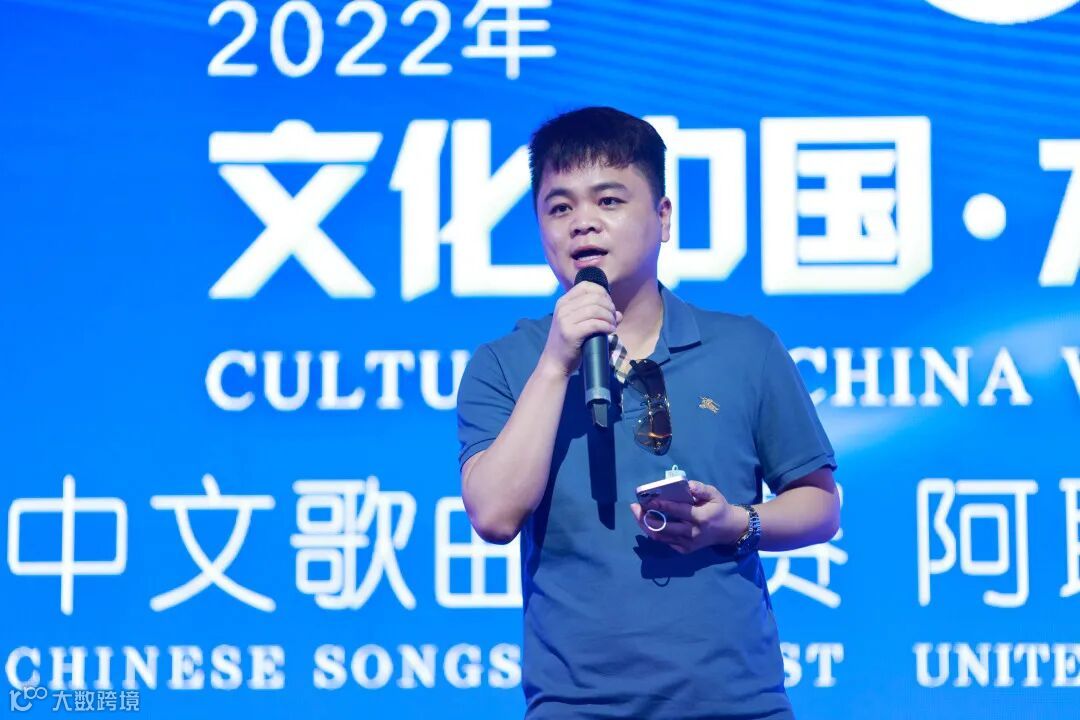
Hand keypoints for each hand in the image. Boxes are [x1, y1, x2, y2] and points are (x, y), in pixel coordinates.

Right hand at [538, 281, 621, 376]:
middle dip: (609, 306)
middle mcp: (562, 308)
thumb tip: (618, 314)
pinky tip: (610, 331)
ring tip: (612, 325)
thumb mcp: (579, 324)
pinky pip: (594, 324)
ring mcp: (564, 320)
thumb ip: (597, 315)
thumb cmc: (569, 343)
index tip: (608, 305)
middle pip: (594, 298)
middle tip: (613, 318)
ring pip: (596, 310)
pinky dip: (606, 326)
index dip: (602, 292)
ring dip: (609, 317)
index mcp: (563, 302)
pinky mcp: (570, 333)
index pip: (586, 286)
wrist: (555, 363)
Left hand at [629, 481, 748, 553]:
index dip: (663, 505)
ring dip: (646, 526)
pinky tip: (647, 522)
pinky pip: (665, 542)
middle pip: (665, 527)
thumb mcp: (714, 494)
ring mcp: (688, 544)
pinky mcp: (684, 550)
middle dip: (647, 517)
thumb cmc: (718, 508)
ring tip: (637, 514)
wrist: (728, 530)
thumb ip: (701, 489)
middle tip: (635, 507)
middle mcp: (693, 533)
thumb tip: (687, 484)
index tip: (649, 500)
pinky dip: (654, 532)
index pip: (679, 511)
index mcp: (701, 517)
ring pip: (661, 537)